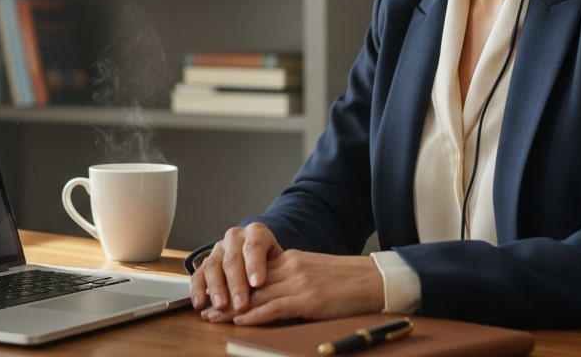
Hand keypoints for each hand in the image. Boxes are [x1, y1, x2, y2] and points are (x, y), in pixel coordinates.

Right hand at [190, 223, 281, 319]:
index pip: (254, 246)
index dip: (255, 265)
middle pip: (233, 259)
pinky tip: (200, 304)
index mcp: (256, 232)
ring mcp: (218, 249)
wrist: (261, 257)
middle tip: (241, 304)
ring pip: (213, 266)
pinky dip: (197, 290)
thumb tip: (285, 291)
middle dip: (236, 284)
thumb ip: (282, 271)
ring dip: (216, 288)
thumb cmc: (276, 263)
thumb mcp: (283, 262)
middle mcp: (235, 238)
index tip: (258, 283)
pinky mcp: (206, 263)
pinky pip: (198, 274)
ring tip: (221, 306)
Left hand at [191, 223, 385, 324]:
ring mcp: (299, 282)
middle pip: (250, 285)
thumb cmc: (348, 282)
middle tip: (205, 309)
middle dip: (224, 298)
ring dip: (232, 309)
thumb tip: (273, 296)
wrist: (375, 280)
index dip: (231, 286)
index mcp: (292, 260)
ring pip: (257, 296)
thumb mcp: (315, 273)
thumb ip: (293, 280)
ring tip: (214, 318)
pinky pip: (276, 307)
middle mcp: (291, 267)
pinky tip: (241, 320)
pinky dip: (256, 315)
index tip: (215, 295)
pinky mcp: (309, 299)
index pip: (254, 274)